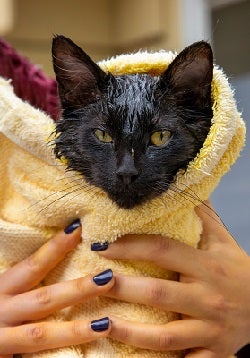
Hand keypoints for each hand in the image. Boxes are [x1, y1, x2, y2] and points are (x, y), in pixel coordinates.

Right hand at [0, 220, 113, 356]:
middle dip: (78, 289)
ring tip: (105, 324)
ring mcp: (2, 338)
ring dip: (75, 330)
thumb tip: (53, 255)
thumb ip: (23, 283)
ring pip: (41, 334)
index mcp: (2, 289)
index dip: (56, 247)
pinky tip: (85, 356)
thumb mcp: (2, 291)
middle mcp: (2, 310)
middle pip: (44, 299)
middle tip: (108, 277)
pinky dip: (60, 357)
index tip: (79, 229)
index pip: (33, 265)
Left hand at [98, 201, 249, 356]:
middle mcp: (207, 297)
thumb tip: (180, 187)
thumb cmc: (238, 271)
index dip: (130, 245)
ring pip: (164, 335)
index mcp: (207, 266)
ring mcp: (209, 329)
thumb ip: (202, 215)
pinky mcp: (212, 352)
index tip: (102, 244)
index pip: (162, 250)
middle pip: (157, 292)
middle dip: (121, 287)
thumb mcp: (223, 240)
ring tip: (98, 324)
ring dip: (128, 331)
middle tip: (91, 280)